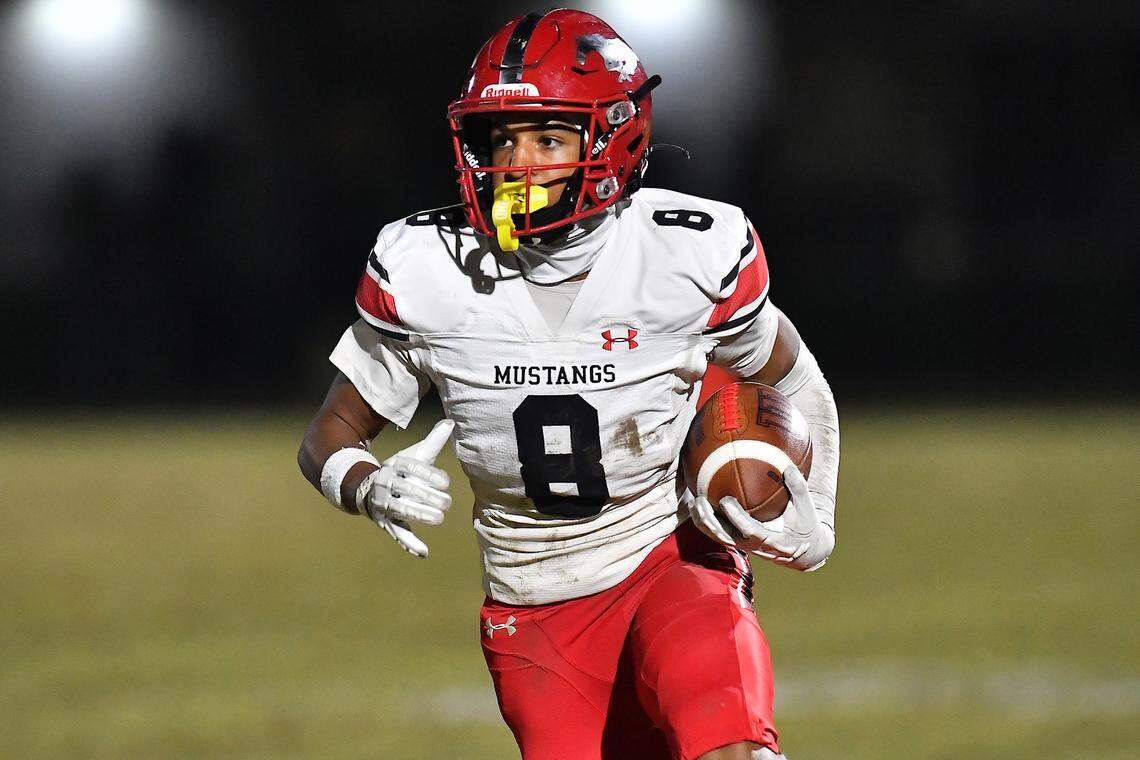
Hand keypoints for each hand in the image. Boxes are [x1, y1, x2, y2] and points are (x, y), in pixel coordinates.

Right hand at [357, 419, 453, 557]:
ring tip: (439, 518)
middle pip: (407, 490)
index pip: (412, 468)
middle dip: (428, 497)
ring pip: (401, 510)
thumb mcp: (416, 455)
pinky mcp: (384, 521)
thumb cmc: (402, 470)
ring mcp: (384, 503)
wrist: (370, 487)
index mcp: (395, 464)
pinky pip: (396, 532)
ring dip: (420, 515)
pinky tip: (424, 552)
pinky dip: (409, 543)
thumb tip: (451, 422)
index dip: (429, 475)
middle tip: (447, 503)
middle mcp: (386, 482)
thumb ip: (433, 441)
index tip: (446, 482)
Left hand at [688, 466, 833, 570]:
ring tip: (693, 502)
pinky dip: (704, 522)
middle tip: (700, 500)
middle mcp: (754, 546)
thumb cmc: (805, 526)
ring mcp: (744, 546)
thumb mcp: (806, 509)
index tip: (726, 501)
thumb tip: (788, 465)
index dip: (736, 518)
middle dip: (710, 521)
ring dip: (703, 522)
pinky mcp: (738, 543)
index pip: (750, 531)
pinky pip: (717, 534)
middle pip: (726, 537)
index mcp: (772, 540)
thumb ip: (798, 488)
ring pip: (718, 537)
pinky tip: (695, 506)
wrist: (803, 551)